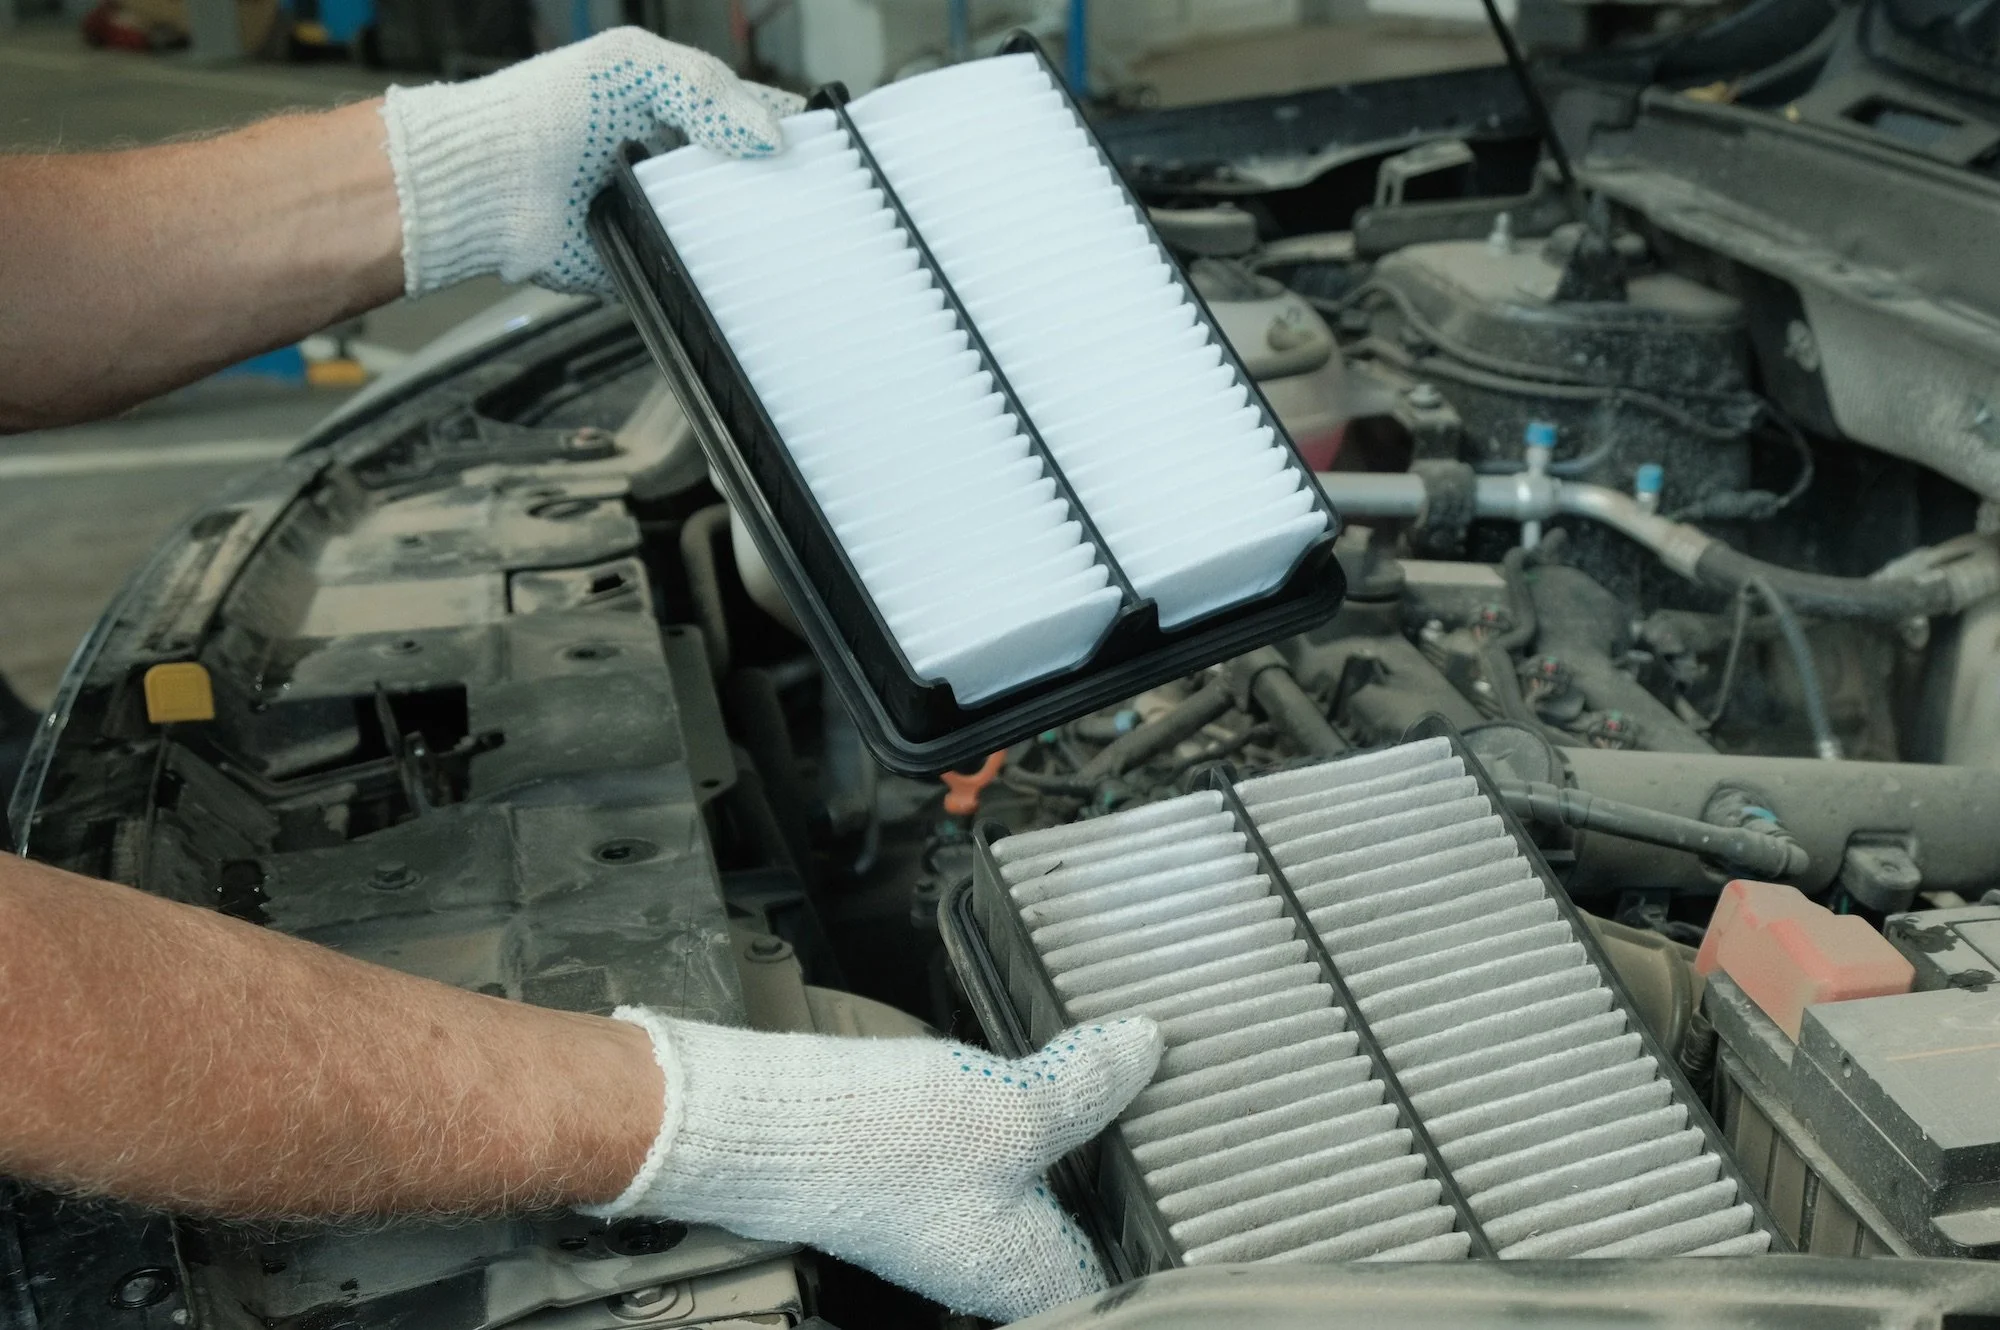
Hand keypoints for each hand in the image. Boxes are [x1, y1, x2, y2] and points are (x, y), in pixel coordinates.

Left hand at [379, 28, 803, 294]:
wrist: (484, 184)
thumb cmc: (540, 111)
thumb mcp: (632, 67)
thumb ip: (707, 91)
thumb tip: (770, 138)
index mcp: (676, 107)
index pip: (755, 116)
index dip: (794, 130)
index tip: (831, 151)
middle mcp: (670, 161)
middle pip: (751, 180)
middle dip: (782, 192)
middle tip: (816, 206)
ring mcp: (658, 214)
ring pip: (728, 232)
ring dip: (751, 238)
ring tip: (788, 246)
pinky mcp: (642, 262)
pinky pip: (690, 275)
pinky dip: (710, 278)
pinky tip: (736, 279)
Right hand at [589, 1012, 1163, 1323]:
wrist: (765, 1125)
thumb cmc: (880, 1142)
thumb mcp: (1013, 1106)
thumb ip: (1091, 1085)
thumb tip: (1148, 1049)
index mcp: (1027, 1271)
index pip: (1121, 1272)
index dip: (1163, 1228)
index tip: (1205, 1181)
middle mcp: (990, 1261)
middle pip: (1081, 1225)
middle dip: (1121, 1172)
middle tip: (1169, 1113)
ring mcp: (949, 1220)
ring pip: (1037, 1186)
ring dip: (1071, 1138)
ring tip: (1112, 1081)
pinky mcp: (916, 1179)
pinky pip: (993, 1157)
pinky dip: (1021, 1120)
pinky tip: (1031, 1076)